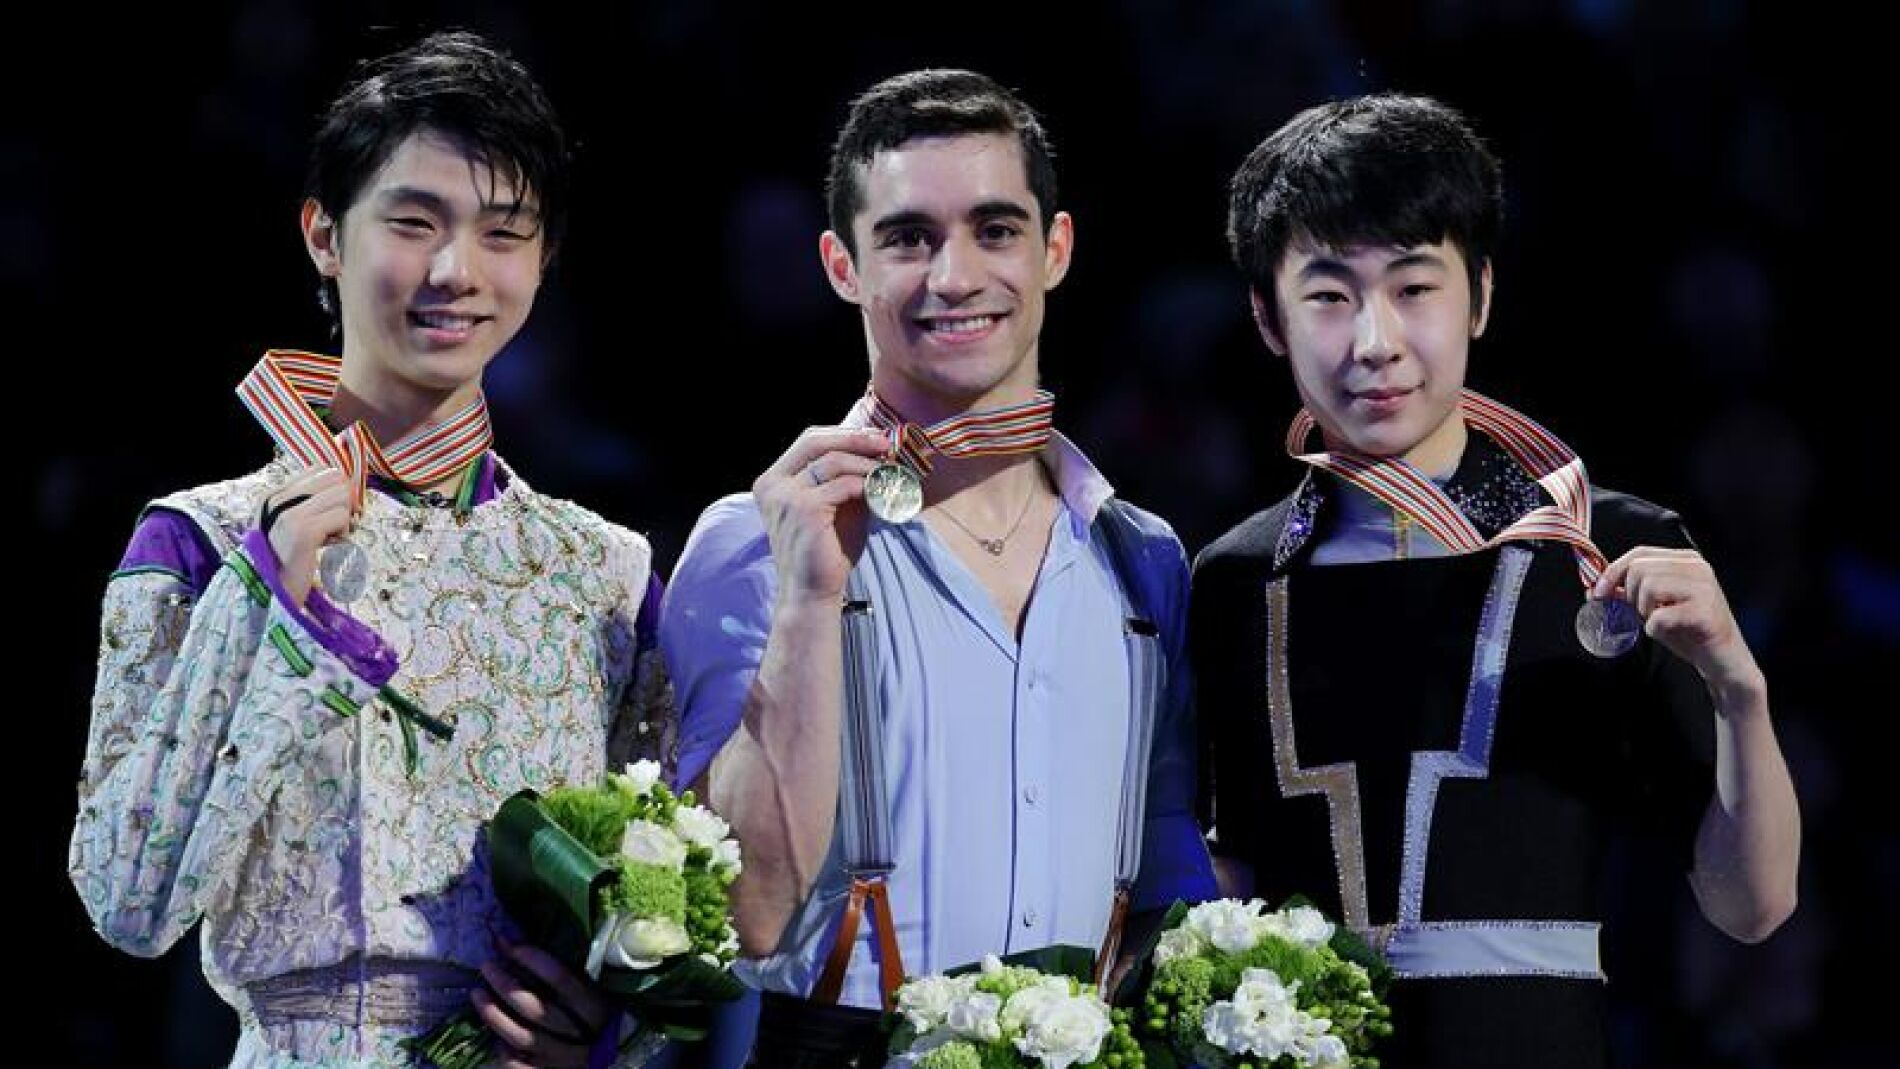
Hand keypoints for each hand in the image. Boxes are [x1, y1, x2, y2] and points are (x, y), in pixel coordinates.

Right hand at [260, 468, 352, 605]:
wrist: (268, 596)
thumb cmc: (285, 565)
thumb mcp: (291, 528)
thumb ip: (309, 506)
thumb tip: (346, 489)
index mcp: (273, 495)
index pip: (320, 470)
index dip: (337, 488)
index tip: (337, 512)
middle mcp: (277, 499)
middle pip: (335, 477)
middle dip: (346, 501)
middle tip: (339, 526)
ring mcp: (288, 514)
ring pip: (342, 495)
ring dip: (345, 519)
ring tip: (330, 539)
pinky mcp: (303, 531)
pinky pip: (342, 516)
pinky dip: (344, 533)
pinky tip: (330, 547)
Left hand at [471, 940, 614, 1068]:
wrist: (610, 1054)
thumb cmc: (592, 1013)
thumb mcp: (584, 987)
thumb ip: (551, 967)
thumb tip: (505, 941)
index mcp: (596, 1007)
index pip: (562, 979)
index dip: (533, 959)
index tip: (510, 946)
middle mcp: (582, 1035)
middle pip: (537, 1009)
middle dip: (506, 985)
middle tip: (487, 966)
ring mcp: (564, 1059)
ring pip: (522, 1038)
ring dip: (494, 1015)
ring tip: (477, 993)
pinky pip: (518, 1065)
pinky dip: (503, 1051)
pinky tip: (495, 1035)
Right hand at [751, 426, 890, 602]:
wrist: (812, 591)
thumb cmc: (825, 550)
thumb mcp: (836, 505)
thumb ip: (847, 478)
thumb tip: (878, 450)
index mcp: (774, 480)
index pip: (809, 440)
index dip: (843, 434)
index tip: (874, 438)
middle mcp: (773, 484)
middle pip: (815, 441)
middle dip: (855, 438)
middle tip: (885, 445)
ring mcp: (785, 496)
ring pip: (833, 461)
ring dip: (866, 464)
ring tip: (888, 473)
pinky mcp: (804, 510)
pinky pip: (843, 485)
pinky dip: (866, 485)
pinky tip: (880, 493)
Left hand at [1593, 546, 1761, 694]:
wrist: (1721, 659)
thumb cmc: (1686, 631)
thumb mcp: (1653, 607)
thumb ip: (1627, 594)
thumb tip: (1594, 588)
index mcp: (1685, 560)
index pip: (1640, 553)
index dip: (1613, 571)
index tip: (1598, 591)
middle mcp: (1698, 568)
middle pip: (1640, 569)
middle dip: (1631, 595)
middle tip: (1644, 613)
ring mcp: (1704, 588)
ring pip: (1649, 588)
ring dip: (1644, 612)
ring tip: (1660, 621)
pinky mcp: (1705, 612)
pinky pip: (1659, 616)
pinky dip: (1655, 629)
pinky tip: (1669, 632)